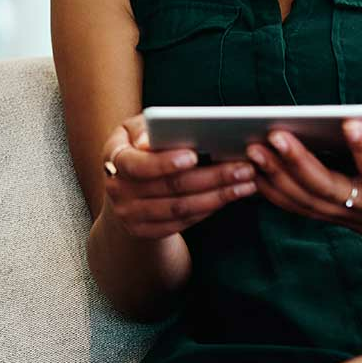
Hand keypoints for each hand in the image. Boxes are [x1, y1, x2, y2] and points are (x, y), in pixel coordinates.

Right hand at [101, 114, 257, 240]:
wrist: (121, 190)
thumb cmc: (136, 149)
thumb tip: (149, 141)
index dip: (164, 162)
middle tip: (243, 167)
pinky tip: (229, 197)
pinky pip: (183, 222)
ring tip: (247, 183)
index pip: (138, 164)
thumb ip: (145, 130)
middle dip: (211, 177)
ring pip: (181, 207)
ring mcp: (130, 214)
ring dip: (218, 196)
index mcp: (114, 159)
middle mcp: (118, 190)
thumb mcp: (133, 131)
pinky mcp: (144, 232)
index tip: (194, 155)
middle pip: (170, 187)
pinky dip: (208, 209)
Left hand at [247, 121, 361, 273]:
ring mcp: (348, 215)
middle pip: (328, 189)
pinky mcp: (335, 217)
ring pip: (307, 200)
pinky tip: (252, 171)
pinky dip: (273, 192)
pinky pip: (299, 208)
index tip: (351, 123)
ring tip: (253, 148)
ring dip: (277, 176)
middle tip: (275, 135)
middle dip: (299, 162)